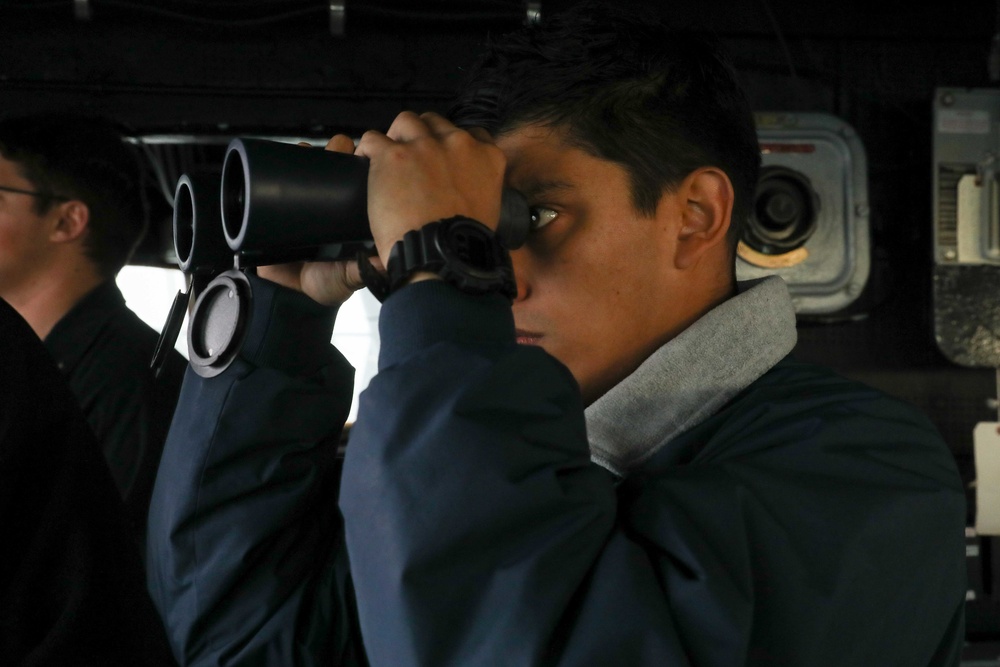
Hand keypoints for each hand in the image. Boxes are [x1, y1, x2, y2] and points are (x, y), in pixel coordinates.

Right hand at [257, 136, 372, 306]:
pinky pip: (277, 177)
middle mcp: (330, 204)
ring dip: (311, 150)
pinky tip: (288, 153)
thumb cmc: (327, 286)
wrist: (290, 298)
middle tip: (339, 151)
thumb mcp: (351, 275)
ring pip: (308, 165)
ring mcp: (303, 203)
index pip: (359, 179)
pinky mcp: (276, 208)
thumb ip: (368, 269)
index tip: (364, 155)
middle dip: (338, 149)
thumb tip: (389, 260)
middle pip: (336, 163)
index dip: (363, 163)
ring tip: (311, 150)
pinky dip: (280, 161)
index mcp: (351, 214)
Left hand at [354, 111, 505, 266]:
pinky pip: (373, 139)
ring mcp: (424, 146)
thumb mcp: (489, 209)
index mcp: (486, 156)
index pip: (472, 134)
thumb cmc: (465, 244)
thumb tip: (465, 193)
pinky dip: (368, 150)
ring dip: (397, 138)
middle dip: (423, 137)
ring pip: (405, 122)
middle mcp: (458, 143)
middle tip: (413, 160)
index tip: (443, 158)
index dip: (452, 144)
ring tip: (388, 160)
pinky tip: (365, 164)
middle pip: (435, 123)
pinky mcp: (392, 155)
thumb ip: (479, 189)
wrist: (440, 254)